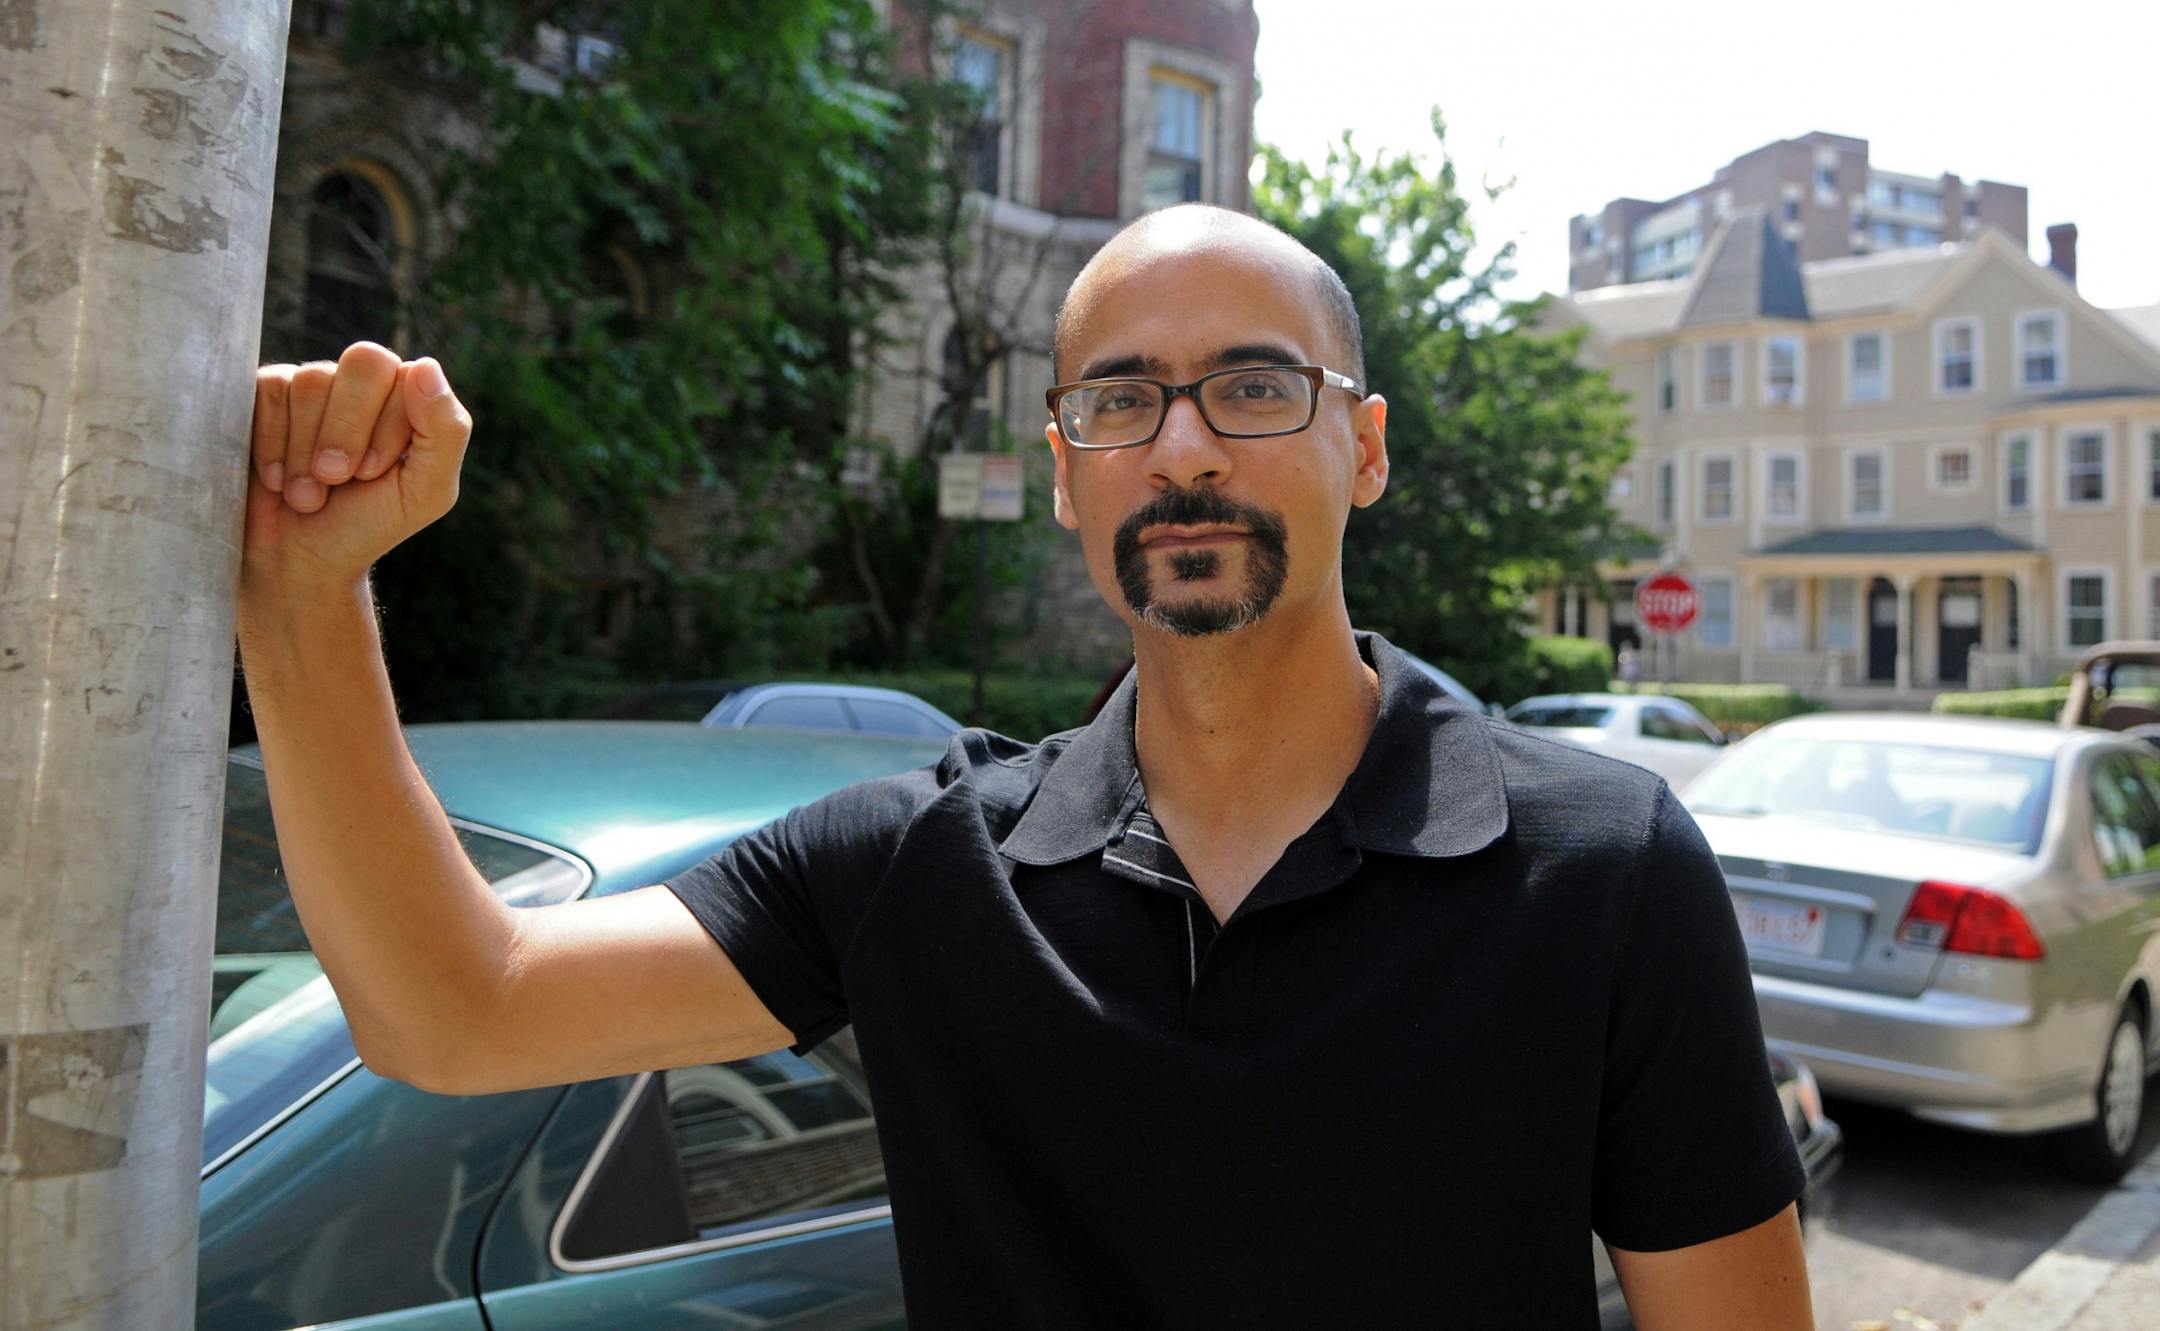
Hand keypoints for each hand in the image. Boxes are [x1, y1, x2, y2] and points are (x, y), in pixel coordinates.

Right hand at [241, 342, 471, 600]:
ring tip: (307, 492)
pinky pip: (267, 390)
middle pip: (363, 360)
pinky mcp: (262, 394)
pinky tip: (276, 478)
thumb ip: (445, 432)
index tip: (371, 476)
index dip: (383, 427)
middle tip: (336, 478)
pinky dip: (271, 443)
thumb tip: (426, 365)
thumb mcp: (424, 492)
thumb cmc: (367, 525)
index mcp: (408, 398)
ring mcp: (310, 383)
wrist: (299, 559)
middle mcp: (362, 382)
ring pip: (310, 380)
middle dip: (347, 430)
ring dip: (306, 449)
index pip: (404, 374)